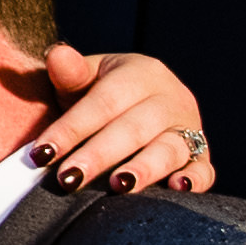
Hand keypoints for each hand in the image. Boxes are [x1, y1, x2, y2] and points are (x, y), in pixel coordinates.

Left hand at [22, 44, 217, 196]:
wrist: (141, 104)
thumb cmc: (103, 95)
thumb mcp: (85, 80)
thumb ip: (70, 73)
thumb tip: (57, 55)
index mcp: (140, 73)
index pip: (104, 101)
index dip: (71, 128)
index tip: (41, 154)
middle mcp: (170, 99)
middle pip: (134, 128)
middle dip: (99, 155)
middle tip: (68, 180)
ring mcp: (189, 129)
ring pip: (169, 149)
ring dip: (144, 169)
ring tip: (118, 186)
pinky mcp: (201, 157)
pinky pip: (203, 170)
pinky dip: (193, 180)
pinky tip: (177, 189)